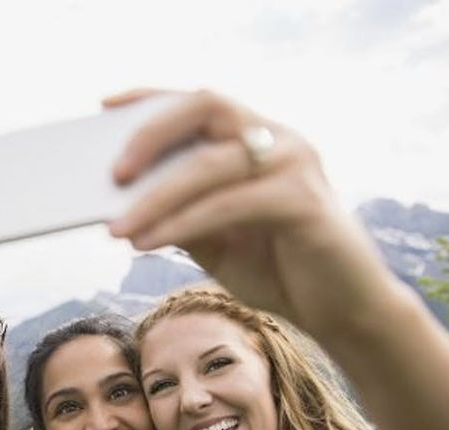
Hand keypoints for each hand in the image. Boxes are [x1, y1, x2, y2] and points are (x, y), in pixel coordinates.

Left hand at [106, 88, 401, 340]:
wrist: (342, 312)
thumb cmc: (276, 269)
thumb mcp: (214, 236)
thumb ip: (178, 210)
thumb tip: (118, 201)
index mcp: (258, 138)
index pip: (200, 102)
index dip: (153, 98)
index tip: (106, 106)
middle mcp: (279, 139)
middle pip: (206, 107)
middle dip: (151, 134)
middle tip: (113, 173)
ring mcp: (295, 164)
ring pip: (209, 165)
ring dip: (155, 198)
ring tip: (116, 230)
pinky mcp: (304, 201)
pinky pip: (228, 205)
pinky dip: (182, 223)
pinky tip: (147, 243)